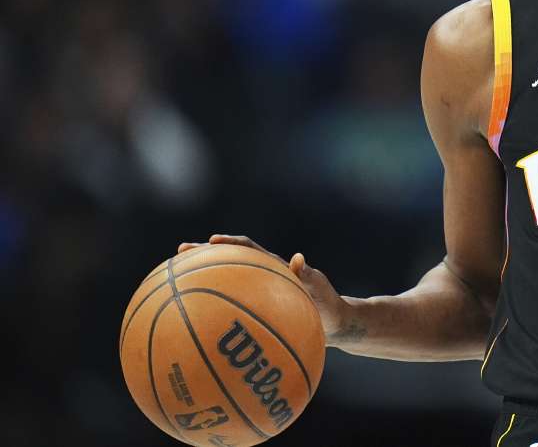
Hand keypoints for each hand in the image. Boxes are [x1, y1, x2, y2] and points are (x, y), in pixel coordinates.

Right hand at [178, 234, 348, 340]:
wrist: (334, 326)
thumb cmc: (329, 306)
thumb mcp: (321, 291)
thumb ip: (309, 276)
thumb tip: (298, 258)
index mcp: (276, 267)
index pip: (250, 249)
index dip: (230, 243)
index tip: (211, 240)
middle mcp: (264, 278)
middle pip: (229, 262)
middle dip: (203, 255)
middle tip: (177, 254)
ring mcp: (259, 294)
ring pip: (226, 284)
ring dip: (202, 281)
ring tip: (173, 284)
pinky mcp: (259, 310)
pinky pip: (232, 309)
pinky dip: (214, 312)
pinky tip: (194, 324)